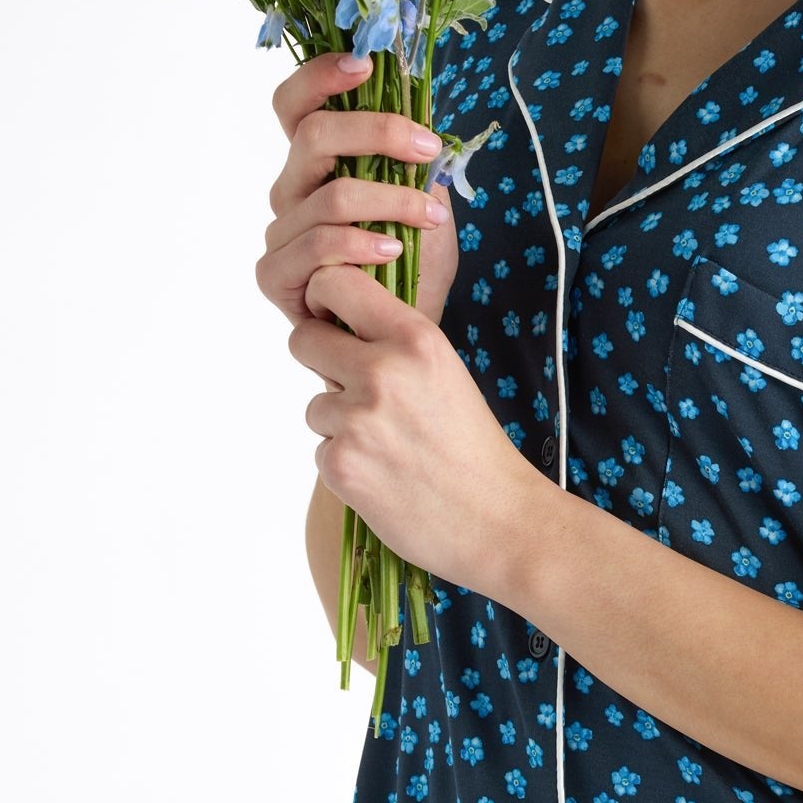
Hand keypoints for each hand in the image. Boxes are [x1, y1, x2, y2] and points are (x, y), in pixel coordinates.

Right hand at [255, 50, 459, 332]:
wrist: (400, 333)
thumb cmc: (411, 266)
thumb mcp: (426, 203)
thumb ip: (417, 163)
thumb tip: (427, 115)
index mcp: (316, 163)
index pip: (296, 105)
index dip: (320, 75)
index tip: (366, 65)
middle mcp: (290, 190)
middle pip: (313, 135)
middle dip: (379, 132)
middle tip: (429, 149)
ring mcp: (279, 232)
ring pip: (330, 194)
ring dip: (393, 201)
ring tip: (432, 218)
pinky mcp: (275, 274)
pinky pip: (318, 244)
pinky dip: (362, 243)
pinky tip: (394, 251)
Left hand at [290, 260, 550, 599]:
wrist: (499, 520)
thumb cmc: (474, 447)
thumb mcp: (444, 372)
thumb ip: (393, 345)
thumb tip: (337, 323)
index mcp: (416, 339)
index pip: (335, 283)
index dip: (325, 300)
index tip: (336, 319)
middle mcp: (383, 371)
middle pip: (303, 340)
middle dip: (321, 362)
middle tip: (356, 390)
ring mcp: (357, 419)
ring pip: (314, 406)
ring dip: (340, 425)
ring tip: (391, 448)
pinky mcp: (341, 464)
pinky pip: (321, 451)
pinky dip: (346, 466)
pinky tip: (386, 477)